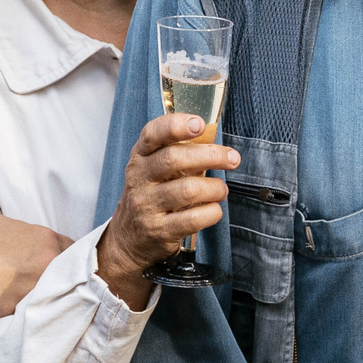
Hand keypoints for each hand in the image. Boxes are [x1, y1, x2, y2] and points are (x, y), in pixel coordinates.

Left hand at [0, 213, 70, 325]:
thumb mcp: (22, 307)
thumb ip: (43, 295)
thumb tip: (48, 295)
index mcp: (51, 258)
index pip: (78, 260)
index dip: (71, 271)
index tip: (63, 281)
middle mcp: (39, 236)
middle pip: (56, 245)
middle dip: (50, 259)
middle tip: (35, 277)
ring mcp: (16, 225)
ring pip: (32, 237)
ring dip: (27, 250)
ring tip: (7, 269)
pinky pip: (9, 231)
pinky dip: (5, 242)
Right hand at [97, 112, 240, 308]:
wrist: (129, 239)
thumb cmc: (151, 196)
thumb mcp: (155, 169)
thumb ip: (179, 153)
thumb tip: (215, 141)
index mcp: (140, 157)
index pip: (151, 134)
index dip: (175, 126)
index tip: (199, 123)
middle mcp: (139, 179)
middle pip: (174, 159)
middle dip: (210, 155)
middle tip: (232, 159)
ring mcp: (146, 206)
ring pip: (188, 190)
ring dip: (215, 188)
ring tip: (222, 190)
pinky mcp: (159, 231)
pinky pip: (193, 219)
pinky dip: (212, 212)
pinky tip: (214, 209)